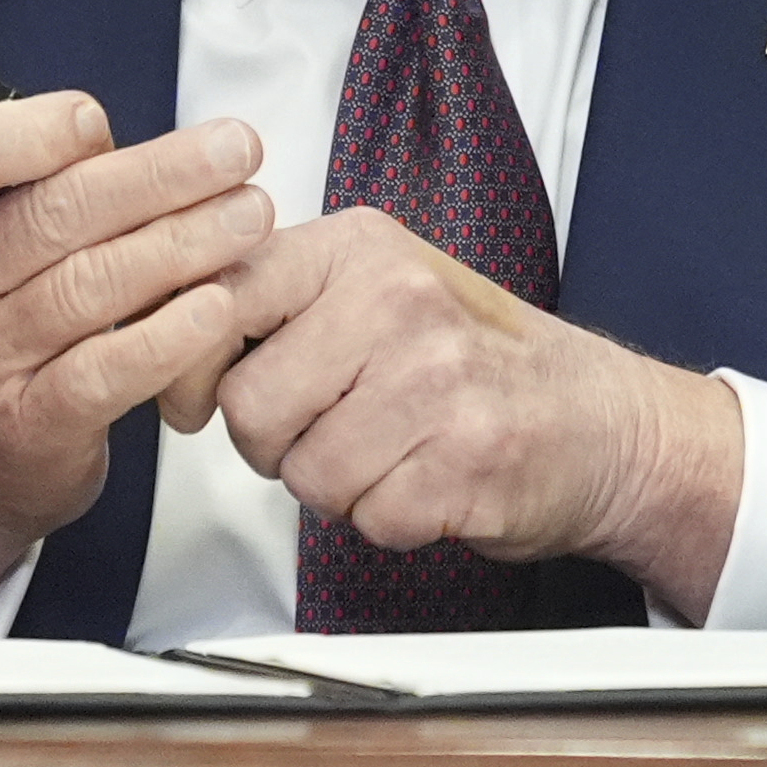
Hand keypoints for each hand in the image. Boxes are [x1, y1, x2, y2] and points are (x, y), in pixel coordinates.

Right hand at [0, 96, 269, 617]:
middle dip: (160, 175)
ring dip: (184, 244)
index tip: (103, 124)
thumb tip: (157, 150)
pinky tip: (216, 307)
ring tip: (248, 218)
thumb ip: (45, 181)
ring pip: (90, 286)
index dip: (35, 131)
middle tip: (235, 151)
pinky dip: (168, 336)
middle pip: (53, 215)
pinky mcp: (27, 425)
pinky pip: (105, 372)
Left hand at [162, 208, 747, 621]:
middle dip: (275, 443)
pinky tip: (428, 479)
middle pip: (249, 407)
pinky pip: (367, 518)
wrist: (603, 422)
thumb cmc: (479, 361)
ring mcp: (436, 381)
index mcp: (360, 249)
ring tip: (391, 450)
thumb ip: (278, 298)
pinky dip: (388, 518)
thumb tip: (162, 329)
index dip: (192, 366)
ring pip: (304, 474)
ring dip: (336, 486)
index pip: (218, 298)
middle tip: (329, 430)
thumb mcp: (377, 288)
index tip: (202, 393)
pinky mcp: (465, 461)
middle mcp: (397, 302)